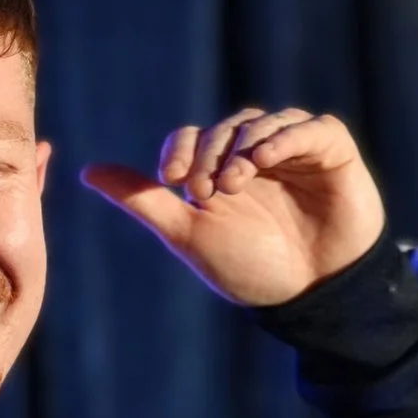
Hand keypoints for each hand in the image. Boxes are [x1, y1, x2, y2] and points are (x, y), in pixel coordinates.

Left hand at [81, 107, 385, 305]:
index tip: (171, 179)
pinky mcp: (330, 151)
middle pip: (221, 130)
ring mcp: (292, 151)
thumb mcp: (186, 233)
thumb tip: (86, 172)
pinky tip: (265, 159)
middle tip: (204, 192)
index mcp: (216, 172)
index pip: (189, 138)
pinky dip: (284, 137)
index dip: (177, 151)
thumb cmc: (245, 267)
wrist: (306, 293)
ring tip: (234, 183)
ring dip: (240, 148)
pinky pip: (309, 128)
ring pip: (260, 124)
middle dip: (208, 155)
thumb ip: (141, 200)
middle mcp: (251, 156)